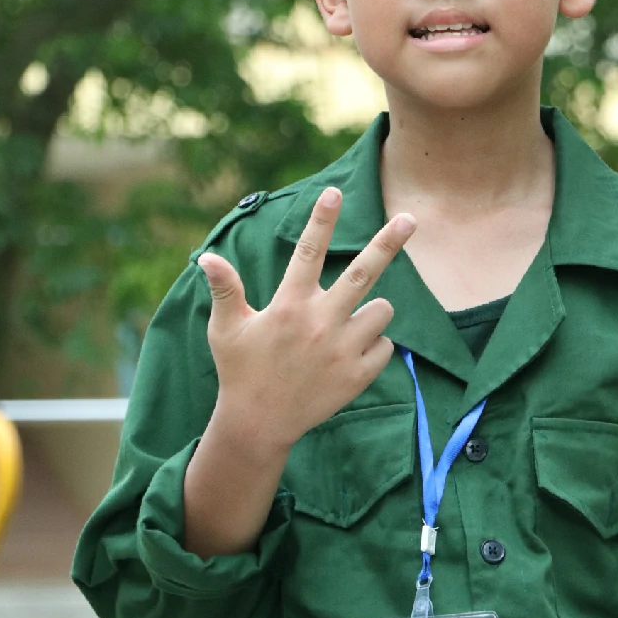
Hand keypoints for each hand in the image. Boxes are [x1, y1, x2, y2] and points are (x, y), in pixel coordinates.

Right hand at [197, 186, 414, 459]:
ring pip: (381, 311)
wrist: (259, 425)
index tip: (334, 191)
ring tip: (347, 324)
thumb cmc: (240, 371)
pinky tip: (349, 354)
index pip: (307, 252)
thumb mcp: (227, 329)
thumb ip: (225, 289)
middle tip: (410, 219)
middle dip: (388, 242)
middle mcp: (319, 324)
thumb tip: (207, 257)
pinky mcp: (358, 376)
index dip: (321, 220)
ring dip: (372, 310)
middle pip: (364, 273)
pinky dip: (375, 345)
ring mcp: (342, 351)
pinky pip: (385, 346)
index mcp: (289, 306)